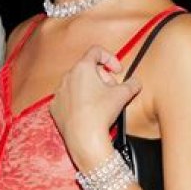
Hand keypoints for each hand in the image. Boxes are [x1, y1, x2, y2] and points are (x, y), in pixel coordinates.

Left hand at [49, 45, 140, 169]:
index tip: (117, 71)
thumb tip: (136, 81)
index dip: (110, 58)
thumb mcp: (123, 95)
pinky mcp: (55, 107)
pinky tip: (87, 113)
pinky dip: (78, 102)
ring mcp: (59, 92)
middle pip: (88, 69)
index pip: (96, 51)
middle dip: (103, 77)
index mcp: (82, 68)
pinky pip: (68, 99)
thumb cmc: (101, 112)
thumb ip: (132, 84)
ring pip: (77, 84)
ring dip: (90, 89)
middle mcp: (67, 76)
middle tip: (112, 91)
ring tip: (101, 103)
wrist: (84, 138)